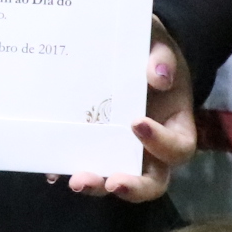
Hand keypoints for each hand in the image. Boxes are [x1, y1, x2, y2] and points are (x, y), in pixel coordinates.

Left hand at [66, 21, 195, 200]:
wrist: (126, 48)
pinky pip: (84, 164)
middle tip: (113, 182)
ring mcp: (121, 152)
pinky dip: (68, 169)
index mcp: (175, 127)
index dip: (162, 143)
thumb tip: (157, 76)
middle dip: (133, 187)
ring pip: (115, 182)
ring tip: (77, 180)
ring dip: (98, 185)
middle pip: (152, 182)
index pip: (178, 148)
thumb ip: (163, 56)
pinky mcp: (93, 147)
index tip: (137, 123)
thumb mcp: (160, 45)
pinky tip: (53, 171)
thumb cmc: (150, 50)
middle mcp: (152, 149)